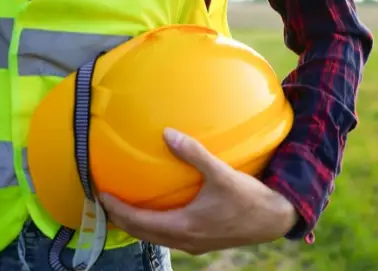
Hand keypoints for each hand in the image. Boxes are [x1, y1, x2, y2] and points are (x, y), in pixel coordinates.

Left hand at [100, 128, 298, 254]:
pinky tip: (157, 212)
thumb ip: (194, 153)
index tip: (102, 195)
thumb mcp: (222, 174)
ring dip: (137, 225)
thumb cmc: (250, 198)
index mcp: (184, 226)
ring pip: (155, 238)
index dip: (117, 209)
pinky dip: (154, 227)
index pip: (139, 221)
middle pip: (142, 234)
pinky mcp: (203, 242)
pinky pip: (168, 238)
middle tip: (106, 202)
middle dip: (120, 219)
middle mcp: (185, 240)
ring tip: (124, 207)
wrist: (275, 219)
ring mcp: (194, 244)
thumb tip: (168, 134)